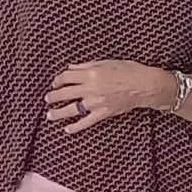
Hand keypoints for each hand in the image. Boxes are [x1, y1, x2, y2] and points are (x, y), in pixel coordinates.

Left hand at [46, 61, 174, 133]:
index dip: (58, 79)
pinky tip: (67, 129)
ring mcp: (96, 102)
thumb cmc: (128, 70)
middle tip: (48, 98)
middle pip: (65, 93)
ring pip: (72, 109)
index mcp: (91, 73)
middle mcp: (90, 88)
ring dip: (58, 112)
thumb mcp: (106, 62)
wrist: (144, 85)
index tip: (55, 82)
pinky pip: (86, 122)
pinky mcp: (103, 113)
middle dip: (53, 96)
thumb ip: (86, 66)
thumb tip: (71, 68)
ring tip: (50, 115)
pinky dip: (76, 127)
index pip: (67, 77)